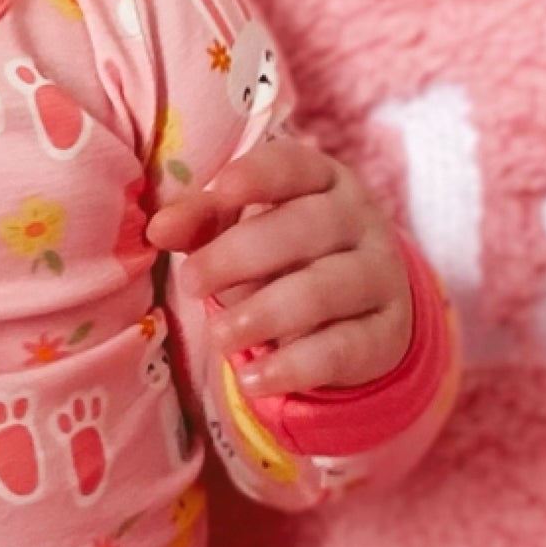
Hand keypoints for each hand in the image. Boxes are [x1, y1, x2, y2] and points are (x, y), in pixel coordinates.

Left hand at [145, 136, 411, 398]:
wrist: (362, 315)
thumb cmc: (285, 260)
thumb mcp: (243, 233)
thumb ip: (202, 223)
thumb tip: (159, 228)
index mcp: (324, 181)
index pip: (296, 165)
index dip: (259, 175)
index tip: (221, 190)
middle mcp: (360, 221)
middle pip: (307, 227)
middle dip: (240, 255)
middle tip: (191, 282)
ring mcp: (380, 276)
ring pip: (324, 290)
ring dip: (264, 314)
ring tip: (219, 337)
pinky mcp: (387, 333)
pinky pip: (342, 349)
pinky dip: (292, 367)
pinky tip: (252, 381)